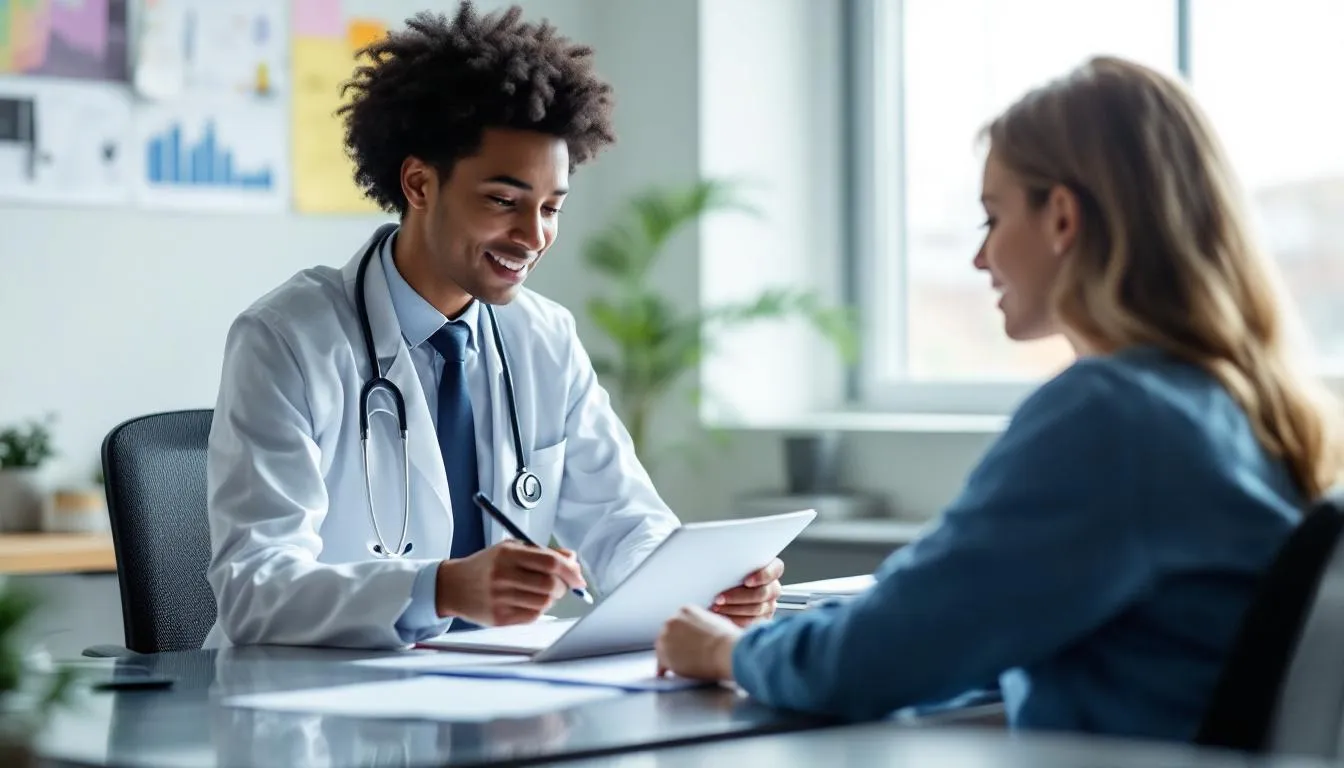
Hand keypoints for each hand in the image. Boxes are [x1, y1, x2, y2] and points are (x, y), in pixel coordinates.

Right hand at [435, 540, 585, 625]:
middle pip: (550, 584)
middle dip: (564, 586)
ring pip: (544, 602)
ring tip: (543, 592)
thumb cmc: (486, 566)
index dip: (570, 570)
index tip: (578, 577)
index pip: (550, 562)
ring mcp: (500, 599)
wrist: (453, 586)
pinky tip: (529, 601)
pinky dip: (539, 609)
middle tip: (563, 585)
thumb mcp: (511, 549)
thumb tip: (572, 560)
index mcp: (507, 554)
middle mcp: (502, 576)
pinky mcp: (499, 618)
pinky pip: (533, 616)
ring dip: (552, 598)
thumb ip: (542, 552)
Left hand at [655, 605, 741, 680]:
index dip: (681, 634)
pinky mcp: (664, 655)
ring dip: (669, 656)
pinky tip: (668, 673)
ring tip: (679, 665)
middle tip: (683, 655)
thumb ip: (702, 624)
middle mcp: (672, 621)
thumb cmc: (726, 639)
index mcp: (685, 611)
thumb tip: (703, 632)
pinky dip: (664, 669)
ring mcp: (665, 638)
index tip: (685, 642)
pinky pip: (660, 664)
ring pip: (662, 648)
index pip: (678, 623)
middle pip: (667, 634)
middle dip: (674, 644)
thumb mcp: (715, 621)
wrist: (724, 651)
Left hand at [711, 557, 783, 626]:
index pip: (775, 570)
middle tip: (720, 598)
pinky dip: (735, 619)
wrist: (722, 590)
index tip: (747, 581)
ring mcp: (769, 604)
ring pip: (756, 609)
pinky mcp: (761, 619)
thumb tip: (723, 559)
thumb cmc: (727, 574)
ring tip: (716, 607)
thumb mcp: (732, 564)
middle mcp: (773, 587)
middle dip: (739, 596)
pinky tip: (722, 615)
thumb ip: (735, 563)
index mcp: (771, 568)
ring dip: (734, 609)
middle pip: (763, 593)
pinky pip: (751, 622)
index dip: (762, 576)